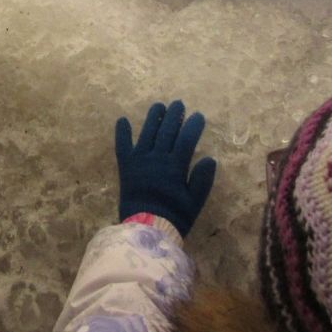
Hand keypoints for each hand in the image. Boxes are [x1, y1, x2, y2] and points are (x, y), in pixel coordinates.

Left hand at [115, 101, 216, 237]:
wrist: (145, 228)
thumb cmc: (173, 216)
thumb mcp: (194, 202)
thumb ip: (202, 180)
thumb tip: (210, 158)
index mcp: (175, 166)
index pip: (187, 139)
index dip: (193, 126)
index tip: (198, 116)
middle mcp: (157, 158)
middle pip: (167, 131)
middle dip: (174, 115)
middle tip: (178, 103)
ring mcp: (139, 160)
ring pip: (147, 132)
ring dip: (153, 117)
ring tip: (159, 105)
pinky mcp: (125, 166)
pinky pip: (122, 145)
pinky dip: (122, 133)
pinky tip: (122, 119)